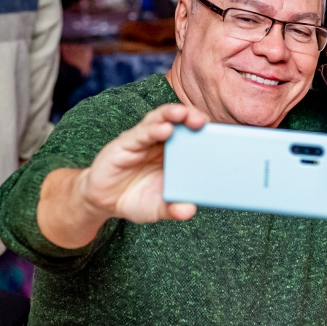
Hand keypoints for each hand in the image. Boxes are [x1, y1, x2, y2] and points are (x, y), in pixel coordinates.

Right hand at [78, 103, 207, 223]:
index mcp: (176, 154)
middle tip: (202, 121)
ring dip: (173, 115)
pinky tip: (164, 129)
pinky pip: (141, 133)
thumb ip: (173, 209)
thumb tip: (189, 210)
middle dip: (193, 118)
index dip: (207, 131)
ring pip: (160, 120)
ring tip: (184, 115)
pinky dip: (153, 129)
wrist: (104, 201)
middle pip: (180, 122)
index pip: (194, 135)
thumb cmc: (137, 199)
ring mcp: (143, 140)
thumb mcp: (158, 208)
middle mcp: (162, 142)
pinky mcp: (125, 144)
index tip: (221, 133)